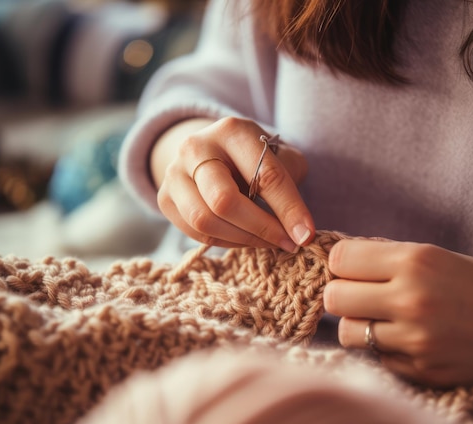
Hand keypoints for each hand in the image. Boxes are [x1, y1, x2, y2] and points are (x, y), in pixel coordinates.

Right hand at [151, 117, 314, 251]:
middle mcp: (195, 147)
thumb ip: (290, 185)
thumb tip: (300, 231)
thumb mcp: (280, 158)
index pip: (264, 175)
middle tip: (287, 243)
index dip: (289, 209)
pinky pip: (195, 233)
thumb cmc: (256, 158)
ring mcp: (174, 173)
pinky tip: (246, 238)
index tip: (306, 235)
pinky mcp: (165, 198)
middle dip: (262, 228)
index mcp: (232, 131)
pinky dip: (226, 243)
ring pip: (205, 221)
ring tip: (268, 242)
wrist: (213, 152)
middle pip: (225, 200)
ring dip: (244, 240)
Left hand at [323, 239, 472, 387]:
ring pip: (347, 332)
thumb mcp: (440, 255)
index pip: (340, 259)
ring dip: (358, 325)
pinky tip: (406, 341)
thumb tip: (344, 259)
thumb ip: (391, 257)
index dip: (343, 263)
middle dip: (343, 294)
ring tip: (381, 320)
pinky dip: (383, 350)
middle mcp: (411, 299)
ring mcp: (416, 340)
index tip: (353, 268)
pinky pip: (376, 359)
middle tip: (361, 295)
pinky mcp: (422, 372)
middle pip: (334, 297)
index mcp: (416, 261)